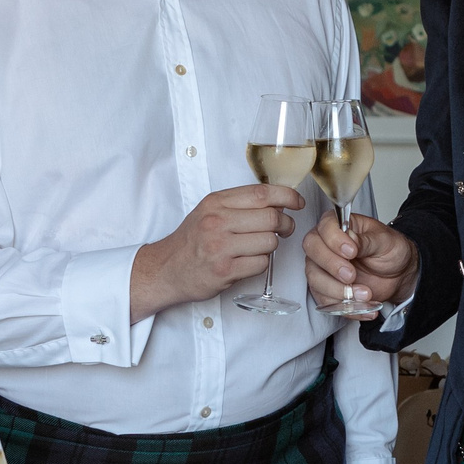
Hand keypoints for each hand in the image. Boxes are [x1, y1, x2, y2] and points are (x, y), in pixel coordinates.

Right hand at [130, 184, 300, 318]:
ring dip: (271, 246)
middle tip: (284, 229)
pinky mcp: (224, 270)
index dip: (287, 196)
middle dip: (285, 225)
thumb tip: (278, 201)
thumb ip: (239, 204)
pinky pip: (261, 264)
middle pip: (271, 218)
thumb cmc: (192, 241)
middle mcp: (217, 222)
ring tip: (258, 248)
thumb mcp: (209, 211)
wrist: (166, 269)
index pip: (262, 193)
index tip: (297, 202)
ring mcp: (220, 247)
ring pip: (270, 242)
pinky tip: (248, 262)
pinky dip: (261, 264)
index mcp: (216, 203)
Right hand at [303, 213, 417, 311]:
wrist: (398, 274)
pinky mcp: (327, 289)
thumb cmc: (390, 251)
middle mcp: (326, 244)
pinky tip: (365, 307)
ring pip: (315, 279)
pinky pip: (326, 301)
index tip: (352, 251)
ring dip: (338, 290)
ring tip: (365, 294)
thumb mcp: (385, 241)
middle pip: (312, 251)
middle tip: (351, 275)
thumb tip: (351, 240)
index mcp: (340, 225)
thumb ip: (367, 240)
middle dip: (331, 266)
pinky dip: (345, 307)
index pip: (325, 227)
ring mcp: (323, 268)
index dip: (334, 240)